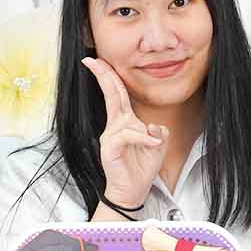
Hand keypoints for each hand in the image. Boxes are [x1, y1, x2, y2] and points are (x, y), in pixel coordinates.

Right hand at [83, 57, 164, 209]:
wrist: (132, 190)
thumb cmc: (142, 167)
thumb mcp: (158, 146)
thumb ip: (158, 132)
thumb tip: (153, 126)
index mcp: (126, 121)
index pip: (117, 93)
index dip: (109, 76)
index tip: (97, 60)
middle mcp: (116, 125)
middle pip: (112, 95)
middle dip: (103, 76)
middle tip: (91, 60)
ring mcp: (110, 136)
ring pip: (128, 121)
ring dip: (145, 133)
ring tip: (155, 146)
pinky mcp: (110, 148)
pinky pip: (128, 135)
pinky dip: (143, 139)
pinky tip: (153, 145)